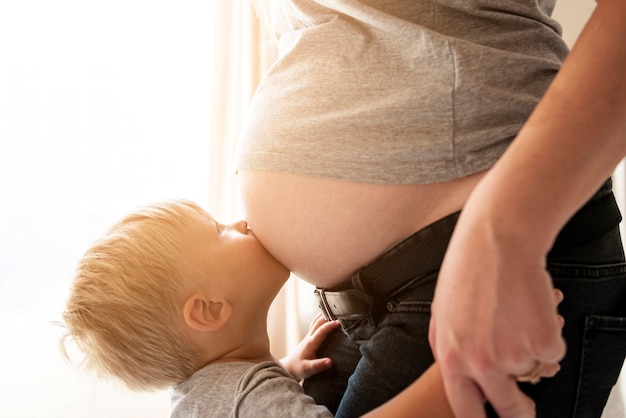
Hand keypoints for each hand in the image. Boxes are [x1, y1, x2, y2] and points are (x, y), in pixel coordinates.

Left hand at [280, 313, 340, 380]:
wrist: (289, 367)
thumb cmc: (298, 368)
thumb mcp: (308, 370)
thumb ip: (318, 365)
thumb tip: (330, 362)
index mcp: (310, 343)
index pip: (321, 331)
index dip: (329, 325)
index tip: (339, 322)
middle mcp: (309, 337)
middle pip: (318, 322)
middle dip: (328, 315)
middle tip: (340, 311)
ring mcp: (309, 336)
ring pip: (316, 321)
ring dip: (324, 314)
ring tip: (334, 308)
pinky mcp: (310, 337)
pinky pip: (316, 324)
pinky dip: (322, 318)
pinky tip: (327, 315)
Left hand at [429, 210, 565, 417]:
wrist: (496, 241)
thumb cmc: (467, 271)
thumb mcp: (441, 315)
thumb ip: (449, 350)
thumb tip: (460, 374)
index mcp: (452, 359)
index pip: (465, 409)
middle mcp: (481, 364)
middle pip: (509, 408)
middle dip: (520, 412)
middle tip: (527, 410)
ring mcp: (514, 355)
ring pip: (534, 371)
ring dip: (531, 351)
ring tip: (516, 315)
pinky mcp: (544, 342)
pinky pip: (554, 352)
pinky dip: (549, 334)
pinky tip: (532, 308)